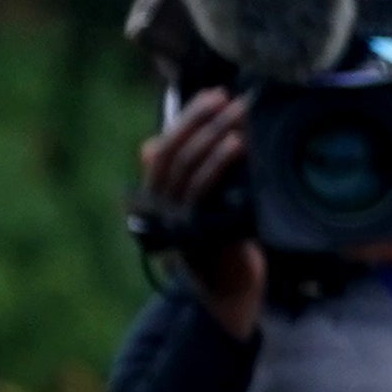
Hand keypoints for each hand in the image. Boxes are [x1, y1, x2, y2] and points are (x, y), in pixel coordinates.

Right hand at [134, 91, 264, 338]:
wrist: (230, 295)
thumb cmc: (221, 245)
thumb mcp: (202, 207)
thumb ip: (186, 178)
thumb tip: (151, 143)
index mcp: (155, 197)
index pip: (164, 148)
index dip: (188, 119)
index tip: (214, 96)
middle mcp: (158, 207)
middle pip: (173, 153)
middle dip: (202, 121)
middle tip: (230, 98)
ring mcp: (174, 220)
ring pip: (189, 167)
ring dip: (215, 135)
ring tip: (240, 113)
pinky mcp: (195, 231)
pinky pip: (206, 190)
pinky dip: (221, 164)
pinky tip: (240, 145)